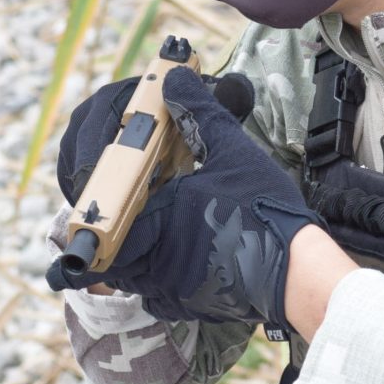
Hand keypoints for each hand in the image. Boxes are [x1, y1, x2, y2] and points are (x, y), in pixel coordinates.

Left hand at [69, 67, 320, 330]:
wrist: (298, 272)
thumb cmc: (264, 211)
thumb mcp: (231, 150)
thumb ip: (198, 112)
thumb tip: (175, 78)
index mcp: (155, 224)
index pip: (100, 228)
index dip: (90, 221)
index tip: (85, 217)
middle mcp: (153, 263)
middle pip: (112, 255)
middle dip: (112, 235)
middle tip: (118, 216)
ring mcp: (168, 289)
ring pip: (131, 276)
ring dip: (133, 255)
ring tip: (149, 230)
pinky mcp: (186, 305)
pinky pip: (155, 294)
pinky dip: (157, 278)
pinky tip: (175, 256)